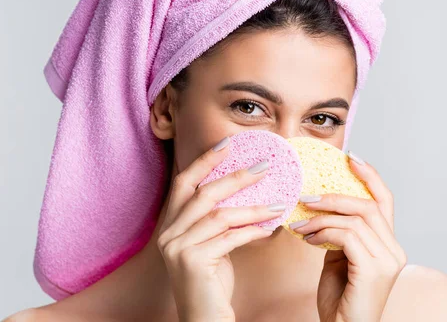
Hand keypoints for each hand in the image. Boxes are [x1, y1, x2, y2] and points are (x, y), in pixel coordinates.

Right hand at [157, 137, 284, 321]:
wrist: (205, 320)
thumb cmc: (211, 283)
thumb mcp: (212, 245)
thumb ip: (219, 221)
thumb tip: (249, 193)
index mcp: (170, 225)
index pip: (183, 183)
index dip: (204, 161)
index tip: (228, 143)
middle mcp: (168, 233)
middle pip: (202, 193)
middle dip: (235, 176)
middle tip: (264, 165)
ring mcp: (177, 247)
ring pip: (219, 215)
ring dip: (252, 207)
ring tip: (278, 202)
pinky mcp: (192, 261)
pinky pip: (229, 238)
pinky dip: (252, 231)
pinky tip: (271, 227)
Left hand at [291, 151, 406, 321]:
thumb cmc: (340, 297)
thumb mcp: (338, 257)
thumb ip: (337, 233)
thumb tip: (318, 208)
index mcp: (387, 244)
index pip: (384, 201)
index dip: (369, 176)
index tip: (350, 157)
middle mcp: (394, 250)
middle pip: (368, 205)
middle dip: (334, 196)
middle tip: (305, 197)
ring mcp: (388, 260)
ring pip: (355, 219)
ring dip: (321, 217)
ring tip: (299, 224)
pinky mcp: (374, 270)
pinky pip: (346, 236)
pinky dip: (322, 232)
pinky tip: (306, 238)